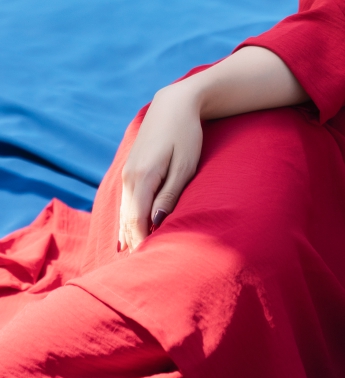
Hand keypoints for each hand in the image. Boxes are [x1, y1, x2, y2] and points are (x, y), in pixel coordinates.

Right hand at [119, 83, 203, 251]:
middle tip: (141, 274)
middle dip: (134, 245)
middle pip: (128, 221)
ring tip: (134, 262)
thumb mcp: (185, 166)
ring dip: (129, 235)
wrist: (175, 103)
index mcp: (143, 178)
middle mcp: (129, 178)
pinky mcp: (130, 169)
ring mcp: (127, 173)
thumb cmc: (187, 135)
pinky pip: (126, 203)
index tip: (149, 267)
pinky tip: (127, 237)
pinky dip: (127, 221)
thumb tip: (157, 221)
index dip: (142, 245)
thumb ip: (170, 194)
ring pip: (124, 213)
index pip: (137, 222)